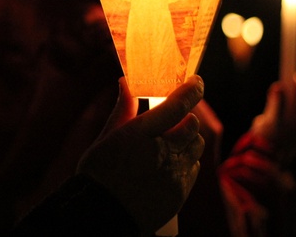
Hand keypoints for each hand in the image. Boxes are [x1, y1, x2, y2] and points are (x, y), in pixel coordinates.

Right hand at [77, 76, 204, 233]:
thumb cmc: (99, 172)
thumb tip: (126, 83)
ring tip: (169, 144)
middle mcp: (162, 152)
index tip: (197, 81)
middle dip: (185, 117)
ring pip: (196, 146)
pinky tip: (168, 164)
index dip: (192, 90)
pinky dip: (185, 161)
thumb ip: (123, 109)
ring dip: (187, 139)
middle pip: (192, 125)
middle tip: (172, 119)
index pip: (177, 105)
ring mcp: (174, 174)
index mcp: (141, 134)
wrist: (102, 213)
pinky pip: (193, 168)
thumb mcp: (107, 136)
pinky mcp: (180, 192)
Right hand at [250, 71, 295, 165]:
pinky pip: (295, 121)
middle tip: (289, 81)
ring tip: (284, 93)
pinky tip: (280, 110)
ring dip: (292, 103)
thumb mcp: (265, 121)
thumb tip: (278, 87)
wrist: (264, 167)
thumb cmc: (263, 144)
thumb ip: (274, 103)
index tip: (294, 75)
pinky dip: (288, 112)